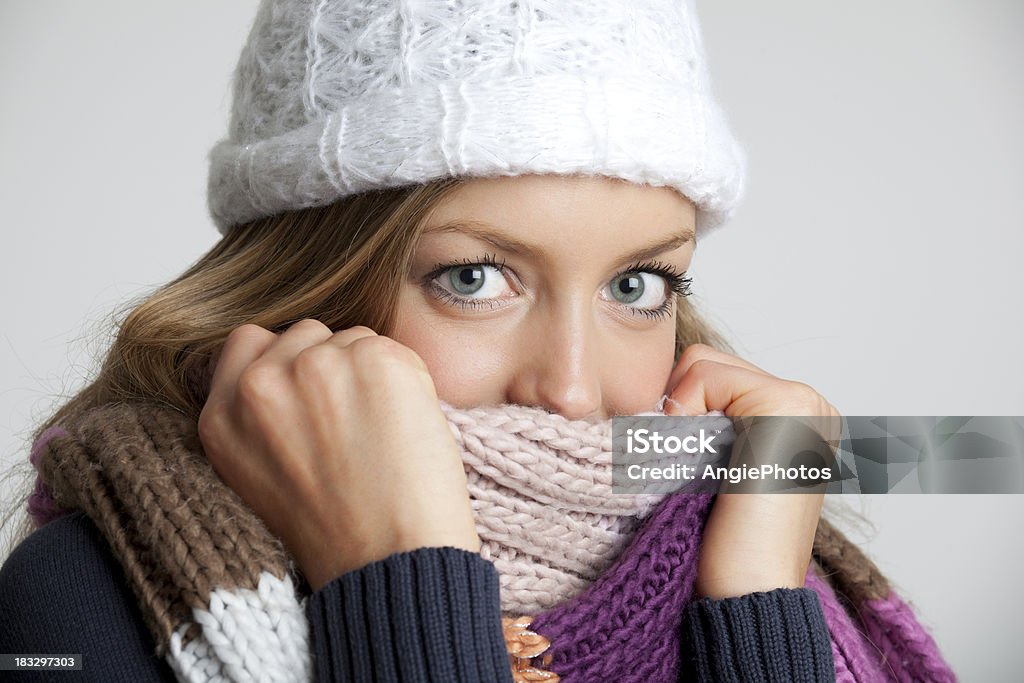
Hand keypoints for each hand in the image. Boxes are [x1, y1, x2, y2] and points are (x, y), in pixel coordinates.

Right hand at [197, 320, 480, 589]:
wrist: (389, 563)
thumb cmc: (338, 533)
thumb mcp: (259, 475)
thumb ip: (259, 414)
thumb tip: (292, 364)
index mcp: (222, 417)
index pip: (247, 342)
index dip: (284, 360)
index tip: (310, 391)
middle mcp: (260, 385)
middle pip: (304, 334)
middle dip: (329, 364)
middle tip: (352, 423)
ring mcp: (317, 367)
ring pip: (351, 339)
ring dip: (369, 373)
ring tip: (379, 435)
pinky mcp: (373, 361)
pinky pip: (394, 349)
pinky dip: (408, 381)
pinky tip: (405, 428)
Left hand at [664, 344, 839, 599]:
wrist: (748, 592)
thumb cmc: (725, 544)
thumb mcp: (716, 466)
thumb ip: (705, 420)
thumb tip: (655, 389)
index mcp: (799, 416)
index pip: (711, 372)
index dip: (681, 412)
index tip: (694, 466)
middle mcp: (811, 402)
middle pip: (704, 361)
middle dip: (682, 408)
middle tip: (698, 469)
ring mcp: (804, 401)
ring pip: (700, 364)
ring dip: (684, 417)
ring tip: (709, 471)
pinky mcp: (786, 405)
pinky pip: (703, 376)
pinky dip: (687, 417)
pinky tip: (709, 464)